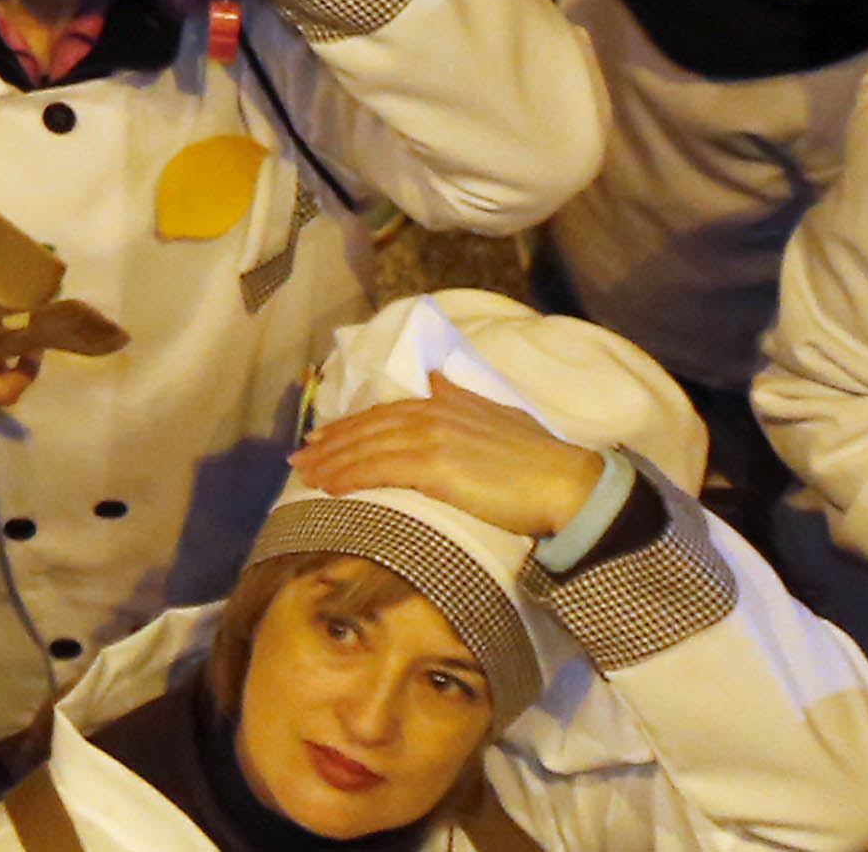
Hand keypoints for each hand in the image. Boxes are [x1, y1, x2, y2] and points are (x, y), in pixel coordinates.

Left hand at [291, 375, 605, 534]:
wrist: (567, 483)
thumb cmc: (540, 459)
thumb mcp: (497, 414)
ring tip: (306, 475)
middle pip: (367, 428)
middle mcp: (431, 413)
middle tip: (300, 458)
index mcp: (445, 401)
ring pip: (365, 448)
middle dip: (330, 443)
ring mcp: (430, 437)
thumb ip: (461, 398)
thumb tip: (435, 380)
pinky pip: (377, 470)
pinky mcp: (433, 466)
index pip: (385, 412)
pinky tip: (330, 487)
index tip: (323, 436)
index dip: (351, 424)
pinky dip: (349, 476)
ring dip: (331, 463)